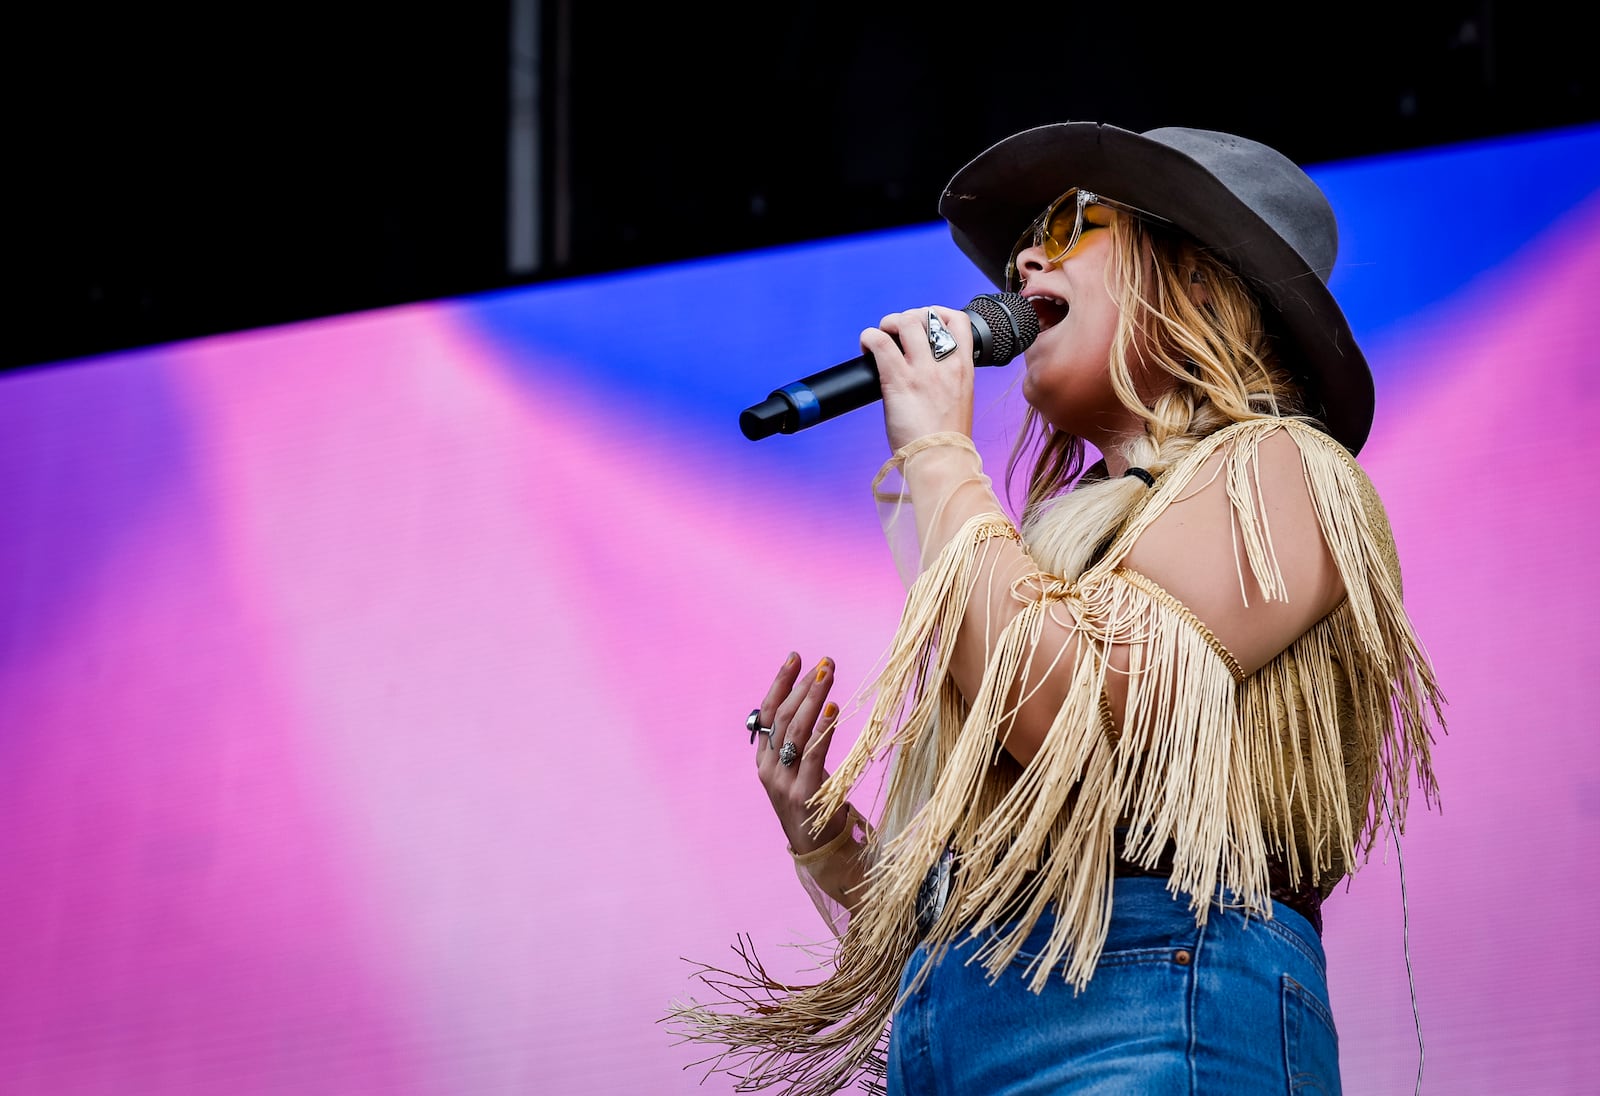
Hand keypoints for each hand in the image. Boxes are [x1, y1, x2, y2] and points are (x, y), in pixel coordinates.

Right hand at [752, 652, 848, 854]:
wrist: (816, 849)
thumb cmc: (810, 802)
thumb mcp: (795, 770)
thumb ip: (796, 742)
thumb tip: (809, 702)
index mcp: (764, 759)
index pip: (769, 712)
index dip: (780, 683)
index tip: (796, 657)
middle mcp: (769, 768)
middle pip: (784, 717)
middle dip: (803, 685)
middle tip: (824, 662)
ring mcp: (783, 782)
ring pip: (796, 731)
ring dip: (813, 699)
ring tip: (827, 675)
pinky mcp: (802, 794)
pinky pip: (812, 754)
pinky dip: (822, 729)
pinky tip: (832, 708)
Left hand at [861, 305, 975, 452]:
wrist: (940, 461)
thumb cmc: (946, 441)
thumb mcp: (958, 403)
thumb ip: (948, 382)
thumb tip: (928, 375)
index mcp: (964, 368)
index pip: (960, 321)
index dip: (939, 312)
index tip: (926, 322)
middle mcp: (945, 363)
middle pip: (928, 316)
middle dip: (907, 318)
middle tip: (895, 334)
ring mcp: (922, 370)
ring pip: (905, 321)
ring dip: (888, 323)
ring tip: (881, 338)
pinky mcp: (898, 380)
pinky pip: (879, 342)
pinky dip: (868, 338)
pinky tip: (866, 349)